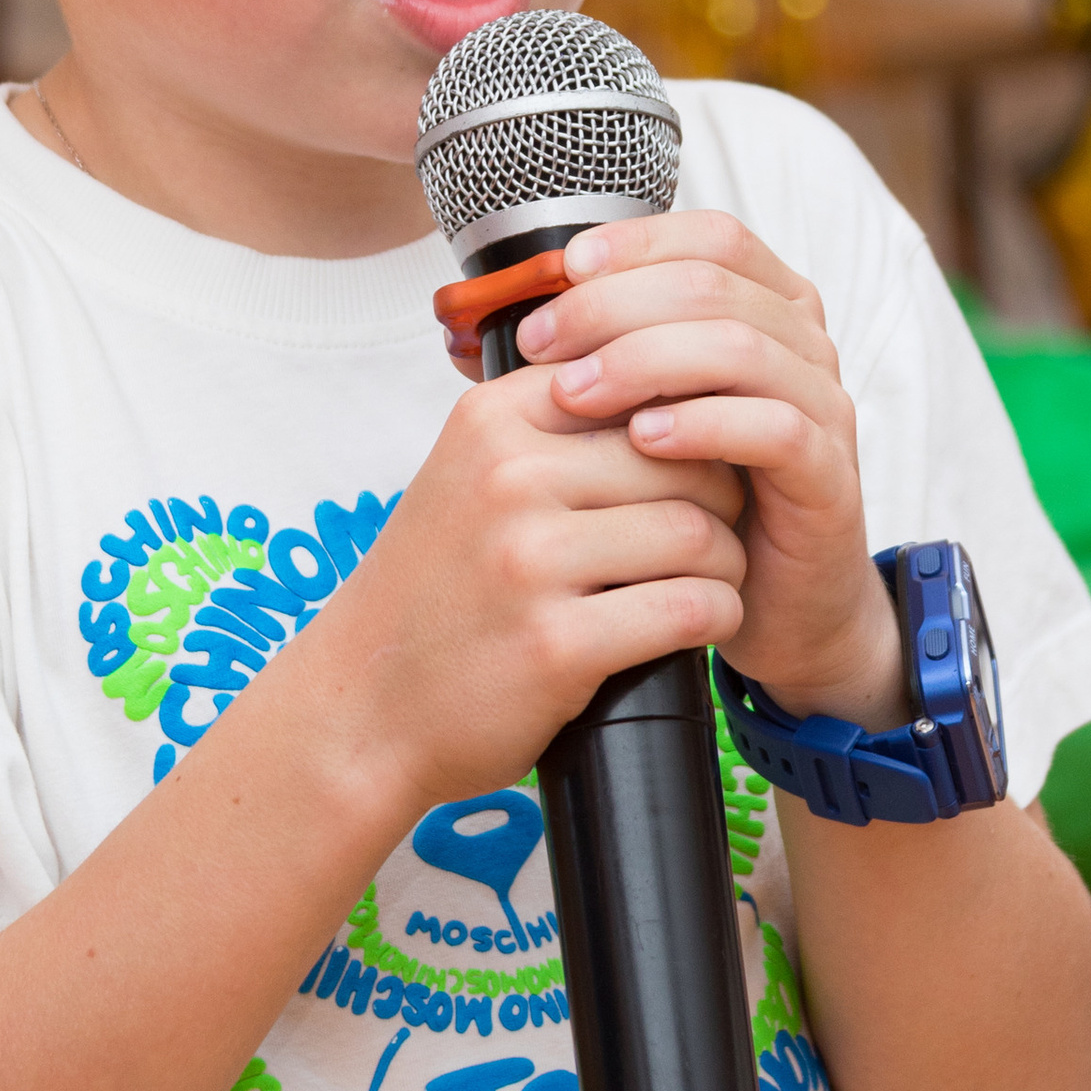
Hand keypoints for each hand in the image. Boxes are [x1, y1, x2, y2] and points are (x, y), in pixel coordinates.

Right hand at [303, 366, 745, 826]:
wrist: (363, 707)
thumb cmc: (438, 590)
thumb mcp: (471, 475)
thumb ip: (553, 426)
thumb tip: (679, 385)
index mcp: (492, 419)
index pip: (643, 383)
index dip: (691, 427)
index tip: (694, 468)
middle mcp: (508, 477)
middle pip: (686, 461)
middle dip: (724, 502)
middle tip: (716, 538)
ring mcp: (529, 561)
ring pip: (700, 535)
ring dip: (728, 566)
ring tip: (711, 583)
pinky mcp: (557, 643)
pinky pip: (690, 609)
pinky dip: (717, 618)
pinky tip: (702, 625)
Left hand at [512, 212, 898, 729]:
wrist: (760, 604)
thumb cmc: (690, 500)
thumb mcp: (641, 415)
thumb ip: (602, 358)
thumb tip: (507, 318)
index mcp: (765, 309)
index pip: (712, 238)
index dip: (636, 243)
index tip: (561, 272)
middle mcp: (803, 346)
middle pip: (715, 283)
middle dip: (616, 304)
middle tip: (544, 342)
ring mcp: (822, 408)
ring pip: (744, 347)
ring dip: (648, 360)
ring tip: (577, 392)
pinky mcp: (828, 476)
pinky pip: (776, 429)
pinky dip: (705, 425)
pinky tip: (644, 440)